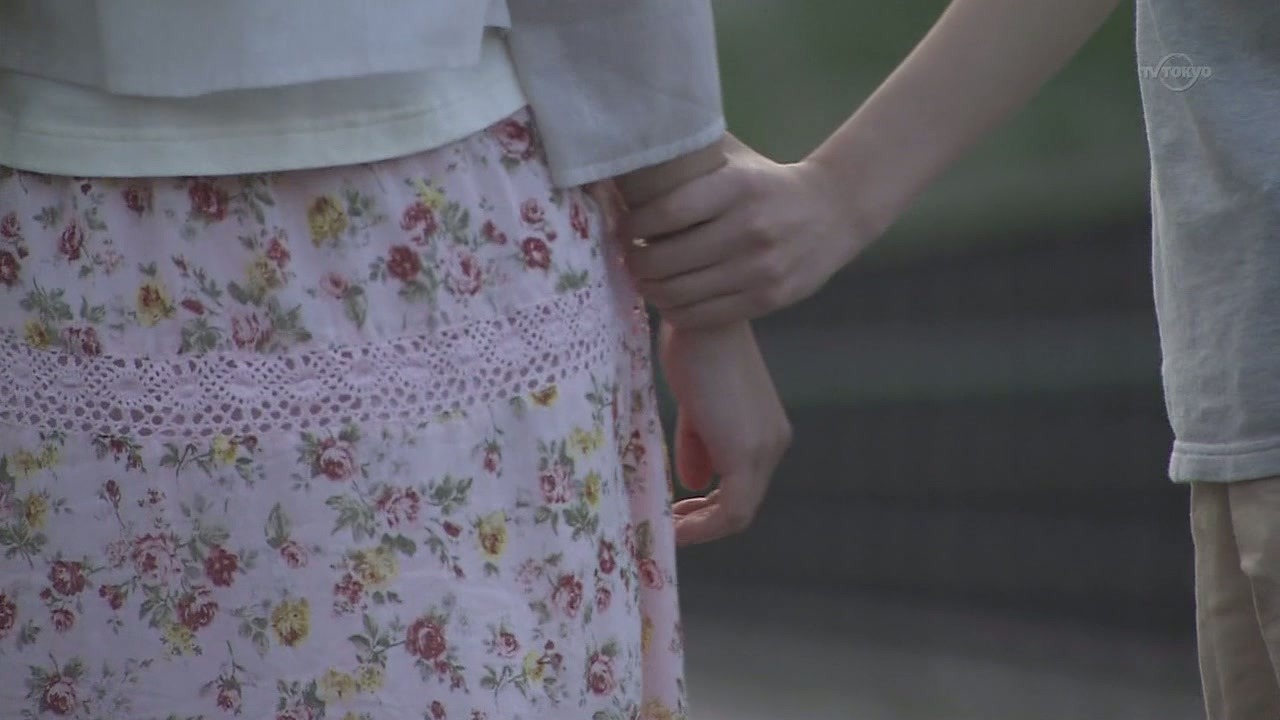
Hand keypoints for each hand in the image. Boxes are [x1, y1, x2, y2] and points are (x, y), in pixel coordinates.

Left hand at [624, 136, 873, 328]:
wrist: (833, 212)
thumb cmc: (767, 183)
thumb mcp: (737, 159)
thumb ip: (693, 154)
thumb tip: (633, 147)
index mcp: (738, 187)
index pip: (667, 213)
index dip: (633, 226)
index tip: (622, 228)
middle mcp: (750, 229)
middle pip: (667, 259)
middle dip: (636, 263)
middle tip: (626, 259)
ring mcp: (760, 268)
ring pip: (682, 293)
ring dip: (651, 290)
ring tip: (643, 280)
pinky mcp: (768, 298)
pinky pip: (705, 315)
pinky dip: (677, 311)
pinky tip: (669, 300)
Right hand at [658, 319, 790, 544]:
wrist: (701, 320)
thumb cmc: (693, 347)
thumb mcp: (694, 402)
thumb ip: (698, 440)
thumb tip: (693, 481)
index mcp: (765, 430)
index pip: (743, 487)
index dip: (709, 508)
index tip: (674, 512)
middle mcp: (773, 443)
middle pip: (743, 504)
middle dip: (704, 521)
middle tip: (668, 524)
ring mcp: (764, 450)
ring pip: (739, 512)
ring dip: (701, 527)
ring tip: (668, 529)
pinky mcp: (746, 453)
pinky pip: (730, 511)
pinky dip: (702, 526)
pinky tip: (674, 527)